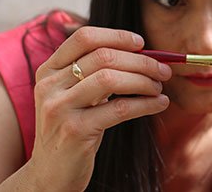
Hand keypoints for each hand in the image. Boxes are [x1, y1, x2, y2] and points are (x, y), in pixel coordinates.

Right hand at [27, 26, 170, 191]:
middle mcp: (49, 85)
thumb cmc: (72, 128)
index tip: (142, 43)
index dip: (116, 36)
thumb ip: (95, 73)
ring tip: (159, 88)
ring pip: (111, 78)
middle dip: (140, 61)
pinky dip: (146, 104)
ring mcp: (59, 107)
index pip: (83, 37)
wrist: (50, 173)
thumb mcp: (74, 96)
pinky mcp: (74, 130)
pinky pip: (119, 109)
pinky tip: (159, 104)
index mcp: (48, 70)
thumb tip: (142, 54)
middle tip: (163, 70)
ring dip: (144, 81)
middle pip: (103, 57)